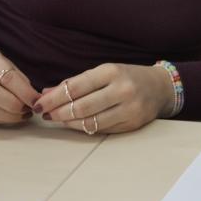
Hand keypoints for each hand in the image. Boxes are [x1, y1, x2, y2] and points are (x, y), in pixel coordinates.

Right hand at [0, 47, 40, 124]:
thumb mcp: (10, 68)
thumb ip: (20, 81)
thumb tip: (34, 99)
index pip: (4, 74)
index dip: (22, 90)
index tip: (35, 100)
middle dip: (12, 103)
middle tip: (27, 109)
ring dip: (6, 115)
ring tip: (22, 115)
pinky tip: (11, 117)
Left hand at [34, 63, 171, 134]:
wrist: (161, 87)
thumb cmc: (127, 77)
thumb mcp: (104, 72)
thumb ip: (76, 82)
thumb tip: (46, 93)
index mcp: (112, 71)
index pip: (76, 87)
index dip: (54, 97)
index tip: (39, 103)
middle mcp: (122, 89)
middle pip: (81, 107)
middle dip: (58, 112)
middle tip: (45, 114)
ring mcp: (129, 108)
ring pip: (90, 122)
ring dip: (68, 123)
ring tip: (57, 119)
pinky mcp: (132, 124)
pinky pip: (101, 129)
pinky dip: (84, 128)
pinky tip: (75, 124)